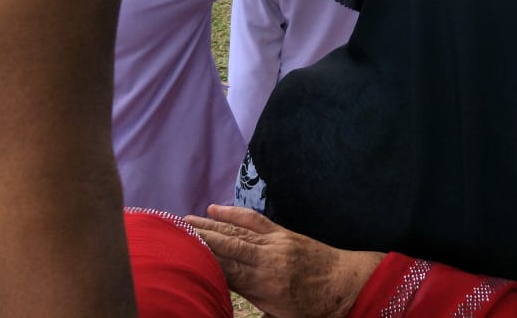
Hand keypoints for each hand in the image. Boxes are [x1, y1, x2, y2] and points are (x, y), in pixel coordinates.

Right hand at [187, 205, 383, 317]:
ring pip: (237, 232)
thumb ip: (252, 303)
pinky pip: (256, 221)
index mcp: (265, 285)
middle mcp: (268, 260)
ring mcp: (276, 243)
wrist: (346, 285)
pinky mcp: (285, 233)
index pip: (224, 271)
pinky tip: (217, 209)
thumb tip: (221, 300)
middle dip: (197, 238)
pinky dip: (235, 214)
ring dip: (209, 225)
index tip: (177, 254)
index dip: (200, 261)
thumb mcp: (279, 316)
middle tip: (170, 231)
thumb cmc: (313, 308)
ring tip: (184, 220)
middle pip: (226, 247)